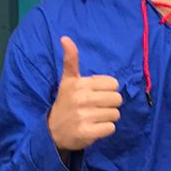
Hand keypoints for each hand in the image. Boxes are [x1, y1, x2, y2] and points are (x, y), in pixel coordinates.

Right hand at [48, 36, 121, 153]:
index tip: (95, 94)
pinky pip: (111, 128)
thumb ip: (70, 60)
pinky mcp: (87, 133)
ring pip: (115, 114)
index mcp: (80, 84)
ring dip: (107, 117)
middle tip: (96, 107)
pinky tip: (94, 128)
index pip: (113, 84)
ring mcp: (85, 116)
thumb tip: (65, 38)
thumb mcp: (67, 80)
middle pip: (117, 99)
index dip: (107, 90)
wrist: (53, 131)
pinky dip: (105, 129)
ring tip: (94, 118)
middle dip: (109, 104)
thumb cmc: (65, 102)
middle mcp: (82, 98)